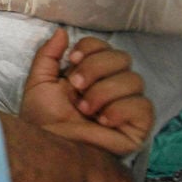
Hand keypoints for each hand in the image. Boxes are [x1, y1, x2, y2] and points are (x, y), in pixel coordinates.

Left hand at [20, 29, 152, 155]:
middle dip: (96, 68)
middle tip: (76, 87)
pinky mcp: (137, 127)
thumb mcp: (38, 83)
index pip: (104, 46)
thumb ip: (48, 55)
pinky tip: (103, 121)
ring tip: (85, 109)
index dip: (91, 49)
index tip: (72, 60)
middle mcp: (111, 87)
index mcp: (90, 74)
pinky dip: (120, 109)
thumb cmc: (43, 121)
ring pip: (134, 79)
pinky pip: (143, 105)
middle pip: (122, 58)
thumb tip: (62, 31)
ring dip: (103, 92)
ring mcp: (126, 106)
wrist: (49, 149)